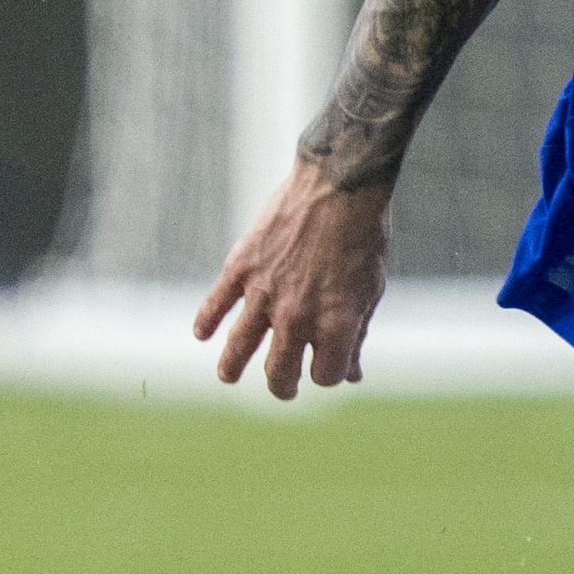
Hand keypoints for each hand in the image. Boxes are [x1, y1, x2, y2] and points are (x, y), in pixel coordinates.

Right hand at [195, 160, 391, 397]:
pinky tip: (202, 335)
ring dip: (231, 368)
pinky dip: (206, 322)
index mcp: (336, 325)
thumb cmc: (363, 238)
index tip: (326, 368)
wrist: (339, 186)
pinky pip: (215, 305)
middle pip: (280, 373)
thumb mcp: (370, 291)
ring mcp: (265, 293)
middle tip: (282, 387)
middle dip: (283, 387)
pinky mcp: (241, 268)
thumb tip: (351, 375)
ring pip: (239, 348)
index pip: (324, 377)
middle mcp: (297, 317)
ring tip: (228, 377)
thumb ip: (357, 335)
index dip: (327, 375)